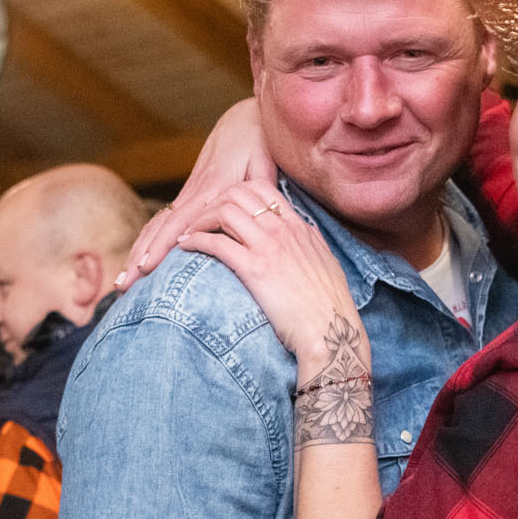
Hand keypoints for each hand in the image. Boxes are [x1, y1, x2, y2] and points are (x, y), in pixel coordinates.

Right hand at [118, 97, 272, 287]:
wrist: (245, 120)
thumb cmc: (260, 142)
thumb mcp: (264, 164)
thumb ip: (256, 190)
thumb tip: (246, 216)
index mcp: (212, 189)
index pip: (179, 222)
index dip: (161, 245)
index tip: (146, 268)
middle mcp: (194, 193)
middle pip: (158, 228)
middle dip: (138, 257)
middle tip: (122, 287)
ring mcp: (189, 193)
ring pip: (156, 225)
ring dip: (137, 252)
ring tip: (122, 282)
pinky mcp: (189, 194)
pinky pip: (164, 220)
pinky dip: (149, 241)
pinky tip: (140, 258)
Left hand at [179, 184, 363, 373]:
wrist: (331, 331)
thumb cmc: (329, 306)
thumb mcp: (325, 262)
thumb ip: (310, 243)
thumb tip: (305, 234)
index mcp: (298, 226)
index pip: (261, 187)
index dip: (234, 192)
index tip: (222, 208)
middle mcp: (283, 230)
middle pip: (238, 193)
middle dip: (212, 201)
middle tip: (199, 219)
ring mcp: (269, 247)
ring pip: (224, 212)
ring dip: (199, 220)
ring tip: (188, 233)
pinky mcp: (255, 269)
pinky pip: (216, 243)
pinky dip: (195, 240)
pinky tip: (186, 247)